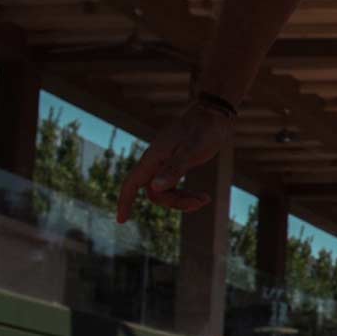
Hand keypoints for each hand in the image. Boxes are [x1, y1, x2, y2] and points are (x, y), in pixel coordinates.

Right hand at [115, 104, 235, 221]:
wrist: (215, 115)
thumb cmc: (204, 130)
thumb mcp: (192, 151)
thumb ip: (174, 169)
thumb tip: (155, 188)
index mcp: (154, 157)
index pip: (132, 183)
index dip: (125, 201)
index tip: (121, 220)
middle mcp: (156, 161)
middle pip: (155, 192)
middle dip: (174, 202)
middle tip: (200, 203)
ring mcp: (166, 162)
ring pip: (166, 190)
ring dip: (183, 199)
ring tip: (205, 200)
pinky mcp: (177, 163)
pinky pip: (175, 185)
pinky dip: (187, 193)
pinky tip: (204, 197)